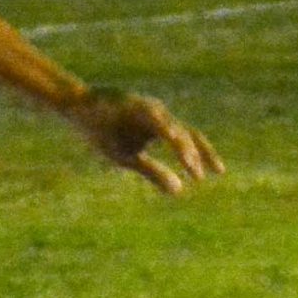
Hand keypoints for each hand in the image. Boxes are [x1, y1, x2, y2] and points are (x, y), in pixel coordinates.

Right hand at [65, 88, 224, 194]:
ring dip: (183, 146)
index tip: (219, 173)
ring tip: (192, 164)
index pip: (190, 140)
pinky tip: (172, 137)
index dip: (205, 155)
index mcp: (160, 127)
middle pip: (188, 132)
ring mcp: (147, 108)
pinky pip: (154, 118)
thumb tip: (178, 192)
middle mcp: (159, 115)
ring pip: (173, 127)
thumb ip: (153, 172)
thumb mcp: (129, 158)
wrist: (78, 109)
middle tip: (217, 172)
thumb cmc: (104, 132)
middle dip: (200, 153)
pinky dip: (164, 128)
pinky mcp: (134, 105)